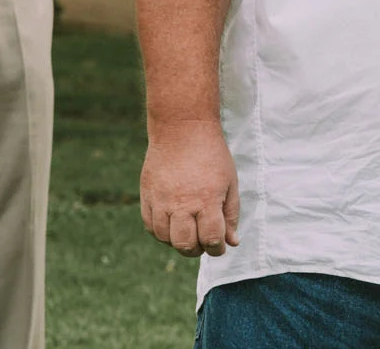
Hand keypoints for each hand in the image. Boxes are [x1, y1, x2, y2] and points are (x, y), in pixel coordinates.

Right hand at [140, 121, 239, 257]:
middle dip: (196, 250)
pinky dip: (161, 232)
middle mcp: (182, 204)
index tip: (219, 245)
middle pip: (185, 244)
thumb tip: (232, 242)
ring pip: (165, 238)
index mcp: (207, 200)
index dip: (217, 248)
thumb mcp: (230, 182)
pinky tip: (172, 225)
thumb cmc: (212, 155)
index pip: (211, 239)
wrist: (182, 129)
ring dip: (178, 241)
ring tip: (188, 231)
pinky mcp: (147, 195)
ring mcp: (161, 201)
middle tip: (202, 242)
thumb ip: (230, 214)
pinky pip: (150, 226)